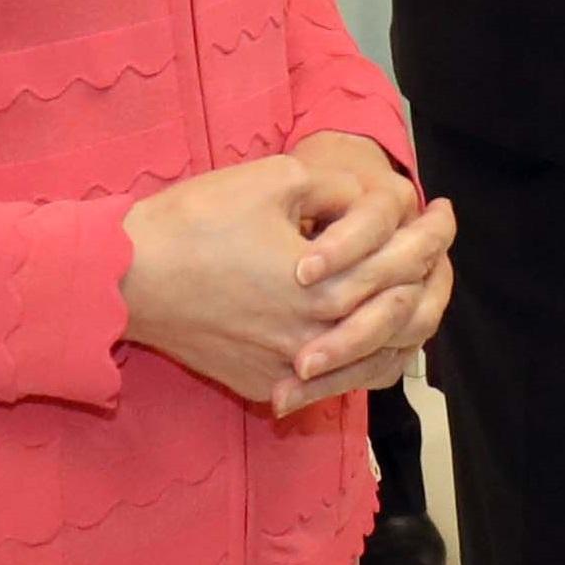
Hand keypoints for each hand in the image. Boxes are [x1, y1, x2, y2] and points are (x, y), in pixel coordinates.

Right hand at [122, 141, 454, 420]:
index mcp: (326, 288)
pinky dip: (365, 360)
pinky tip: (375, 334)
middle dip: (431, 270)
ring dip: (406, 322)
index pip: (406, 263)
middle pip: (402, 311)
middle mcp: (315, 339)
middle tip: (437, 240)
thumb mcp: (275, 181)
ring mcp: (288, 370)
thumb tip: (371, 201)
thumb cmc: (193, 222)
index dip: (434, 231)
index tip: (443, 209)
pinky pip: (335, 384)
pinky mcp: (262, 383)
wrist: (121, 278)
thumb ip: (339, 191)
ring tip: (418, 289)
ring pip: (378, 360)